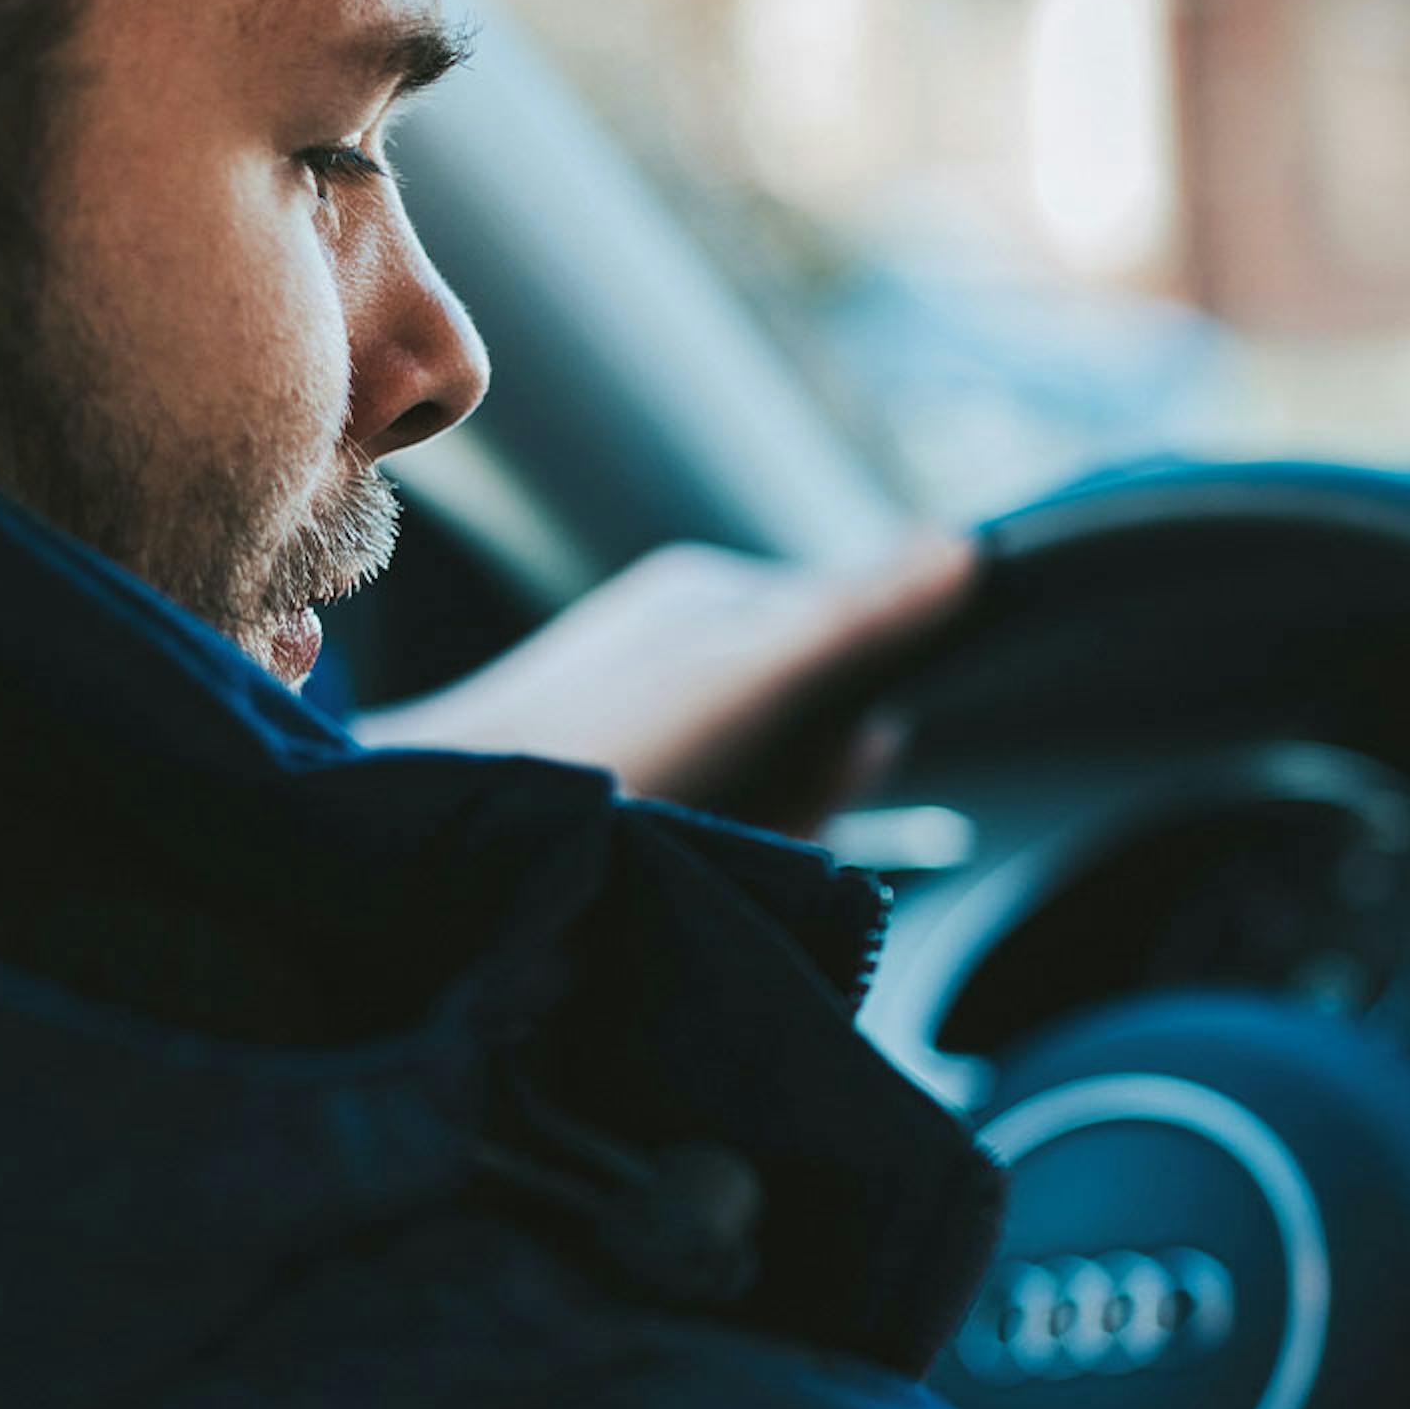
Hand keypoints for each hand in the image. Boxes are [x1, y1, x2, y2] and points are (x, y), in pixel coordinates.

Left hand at [365, 536, 976, 835]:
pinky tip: (666, 858)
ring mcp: (647, 726)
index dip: (859, 722)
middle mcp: (679, 653)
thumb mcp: (750, 677)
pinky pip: (712, 829)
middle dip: (807, 790)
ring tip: (695, 837)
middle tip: (747, 811)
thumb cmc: (595, 749)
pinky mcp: (617, 796)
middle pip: (816, 729)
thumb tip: (965, 550)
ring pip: (768, 791)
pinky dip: (713, 856)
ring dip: (761, 832)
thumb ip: (858, 616)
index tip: (823, 758)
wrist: (443, 844)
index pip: (854, 643)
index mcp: (711, 601)